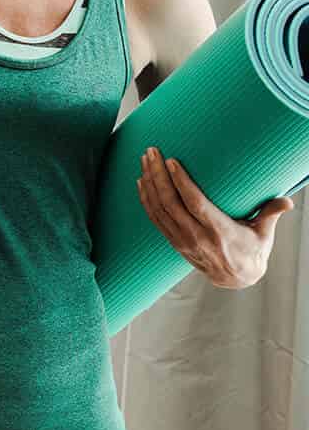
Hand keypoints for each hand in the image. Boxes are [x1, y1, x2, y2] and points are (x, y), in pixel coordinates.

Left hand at [137, 146, 294, 288]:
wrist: (234, 279)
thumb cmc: (251, 250)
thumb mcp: (264, 234)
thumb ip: (271, 214)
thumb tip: (287, 201)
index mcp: (219, 231)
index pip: (194, 203)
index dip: (181, 182)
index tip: (172, 162)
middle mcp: (196, 236)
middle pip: (170, 202)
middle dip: (158, 174)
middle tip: (152, 151)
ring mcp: (181, 240)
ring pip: (158, 208)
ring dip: (149, 182)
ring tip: (144, 160)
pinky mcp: (173, 241)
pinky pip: (154, 218)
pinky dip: (145, 198)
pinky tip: (141, 181)